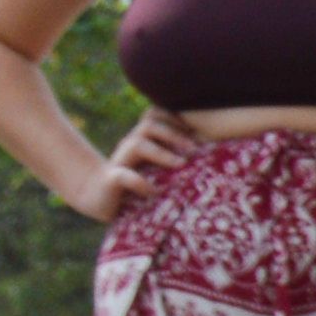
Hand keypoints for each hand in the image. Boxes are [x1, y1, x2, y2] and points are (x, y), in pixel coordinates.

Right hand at [85, 108, 205, 225]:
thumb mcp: (160, 170)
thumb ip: (178, 159)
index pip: (157, 117)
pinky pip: (124, 176)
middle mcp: (131, 146)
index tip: (199, 131)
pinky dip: (139, 182)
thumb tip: (216, 154)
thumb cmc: (138, 184)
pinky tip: (152, 191)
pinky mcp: (112, 180)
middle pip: (149, 125)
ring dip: (161, 153)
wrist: (99, 197)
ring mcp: (121, 161)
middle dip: (173, 134)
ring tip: (180, 164)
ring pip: (137, 144)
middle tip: (194, 149)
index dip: (176, 119)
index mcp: (144, 141)